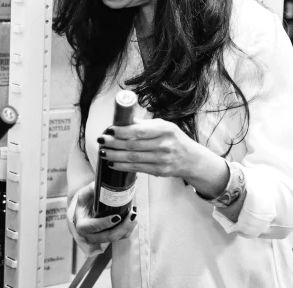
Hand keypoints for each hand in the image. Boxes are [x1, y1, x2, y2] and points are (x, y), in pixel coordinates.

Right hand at [72, 182, 137, 244]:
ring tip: (134, 214)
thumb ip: (91, 189)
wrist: (84, 210)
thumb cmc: (84, 202)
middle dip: (122, 227)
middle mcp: (90, 235)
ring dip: (128, 228)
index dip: (105, 223)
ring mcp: (100, 238)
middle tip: (131, 214)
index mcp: (82, 225)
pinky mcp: (109, 238)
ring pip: (116, 238)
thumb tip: (100, 185)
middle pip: (108, 236)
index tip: (117, 217)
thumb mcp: (84, 194)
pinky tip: (133, 218)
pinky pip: (121, 237)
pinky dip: (129, 229)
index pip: (93, 227)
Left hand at [99, 119, 228, 197]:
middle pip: (133, 146)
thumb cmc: (174, 139)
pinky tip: (112, 163)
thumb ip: (144, 124)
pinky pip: (137, 169)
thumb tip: (122, 120)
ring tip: (103, 152)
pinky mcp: (159, 171)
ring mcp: (162, 160)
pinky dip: (123, 166)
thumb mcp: (164, 126)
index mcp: (165, 130)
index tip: (109, 130)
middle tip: (101, 140)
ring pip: (133, 159)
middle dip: (114, 143)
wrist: (191, 159)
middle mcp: (164, 145)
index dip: (122, 131)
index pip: (140, 131)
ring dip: (115, 156)